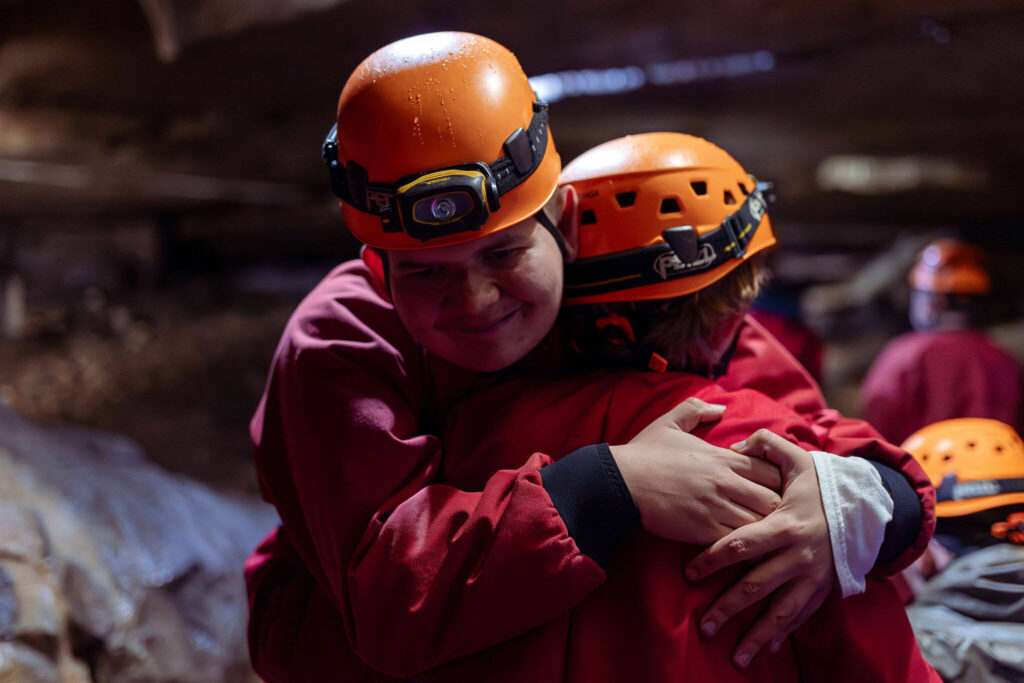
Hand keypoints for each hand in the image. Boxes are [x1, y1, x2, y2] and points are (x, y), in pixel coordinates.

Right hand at [610, 398, 782, 546]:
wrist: (620, 482)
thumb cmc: (644, 453)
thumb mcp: (668, 422)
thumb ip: (696, 410)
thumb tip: (719, 408)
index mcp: (722, 458)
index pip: (771, 470)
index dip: (776, 481)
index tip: (768, 489)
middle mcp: (724, 482)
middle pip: (773, 500)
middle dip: (775, 510)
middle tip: (769, 517)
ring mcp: (715, 507)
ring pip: (758, 524)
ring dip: (760, 530)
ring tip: (758, 535)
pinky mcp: (702, 530)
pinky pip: (735, 542)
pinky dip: (740, 546)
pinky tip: (737, 547)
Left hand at [684, 428, 833, 669]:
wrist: (869, 507)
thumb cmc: (822, 484)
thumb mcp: (797, 459)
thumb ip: (765, 445)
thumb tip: (733, 445)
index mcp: (786, 525)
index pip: (743, 545)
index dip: (713, 559)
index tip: (689, 573)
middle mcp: (799, 556)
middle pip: (756, 587)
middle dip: (728, 608)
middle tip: (704, 626)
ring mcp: (813, 576)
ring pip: (781, 612)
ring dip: (757, 636)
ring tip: (735, 658)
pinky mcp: (824, 588)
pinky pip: (802, 616)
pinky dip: (785, 634)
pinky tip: (768, 649)